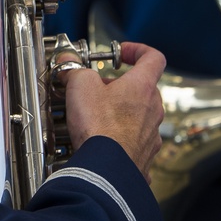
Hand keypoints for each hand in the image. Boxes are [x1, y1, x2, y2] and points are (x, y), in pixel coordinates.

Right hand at [58, 42, 165, 181]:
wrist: (105, 170)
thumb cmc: (98, 127)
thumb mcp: (80, 86)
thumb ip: (75, 70)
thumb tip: (67, 63)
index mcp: (142, 86)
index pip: (153, 57)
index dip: (138, 50)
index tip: (121, 53)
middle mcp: (153, 110)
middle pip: (144, 88)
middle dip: (120, 86)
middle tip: (98, 90)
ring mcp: (151, 135)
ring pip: (140, 116)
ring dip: (121, 113)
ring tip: (97, 118)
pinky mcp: (144, 157)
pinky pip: (135, 142)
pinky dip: (121, 139)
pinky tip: (103, 144)